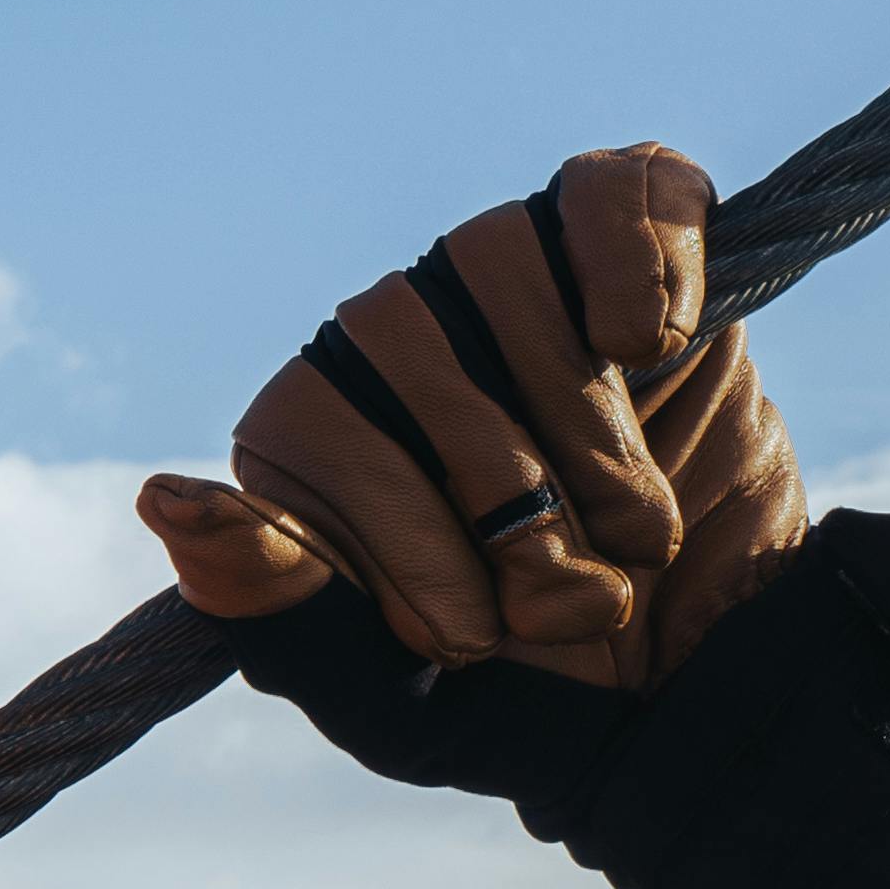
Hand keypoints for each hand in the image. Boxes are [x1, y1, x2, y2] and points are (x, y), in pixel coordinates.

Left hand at [138, 144, 808, 690]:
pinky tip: (652, 350)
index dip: (392, 535)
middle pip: (391, 335)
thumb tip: (161, 498)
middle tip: (571, 606)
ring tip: (635, 532)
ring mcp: (507, 273)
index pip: (298, 421)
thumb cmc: (550, 685)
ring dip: (581, 422)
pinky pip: (607, 188)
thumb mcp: (409, 700)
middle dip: (502, 502)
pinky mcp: (628, 234)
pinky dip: (636, 266)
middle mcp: (396, 336)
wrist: (727, 670)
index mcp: (317, 438)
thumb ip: (285, 616)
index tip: (464, 634)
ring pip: (489, 260)